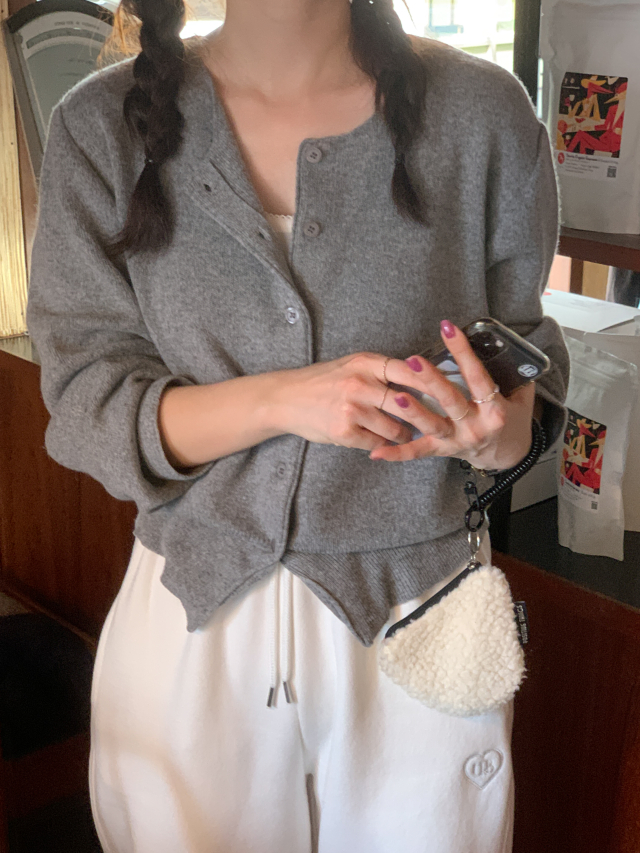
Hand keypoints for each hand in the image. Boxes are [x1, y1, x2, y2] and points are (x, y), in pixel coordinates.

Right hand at [267, 352, 452, 451]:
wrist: (286, 398)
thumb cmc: (323, 382)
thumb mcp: (352, 366)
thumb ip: (382, 371)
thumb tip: (421, 378)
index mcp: (366, 363)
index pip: (409, 371)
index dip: (433, 383)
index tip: (450, 393)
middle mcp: (360, 383)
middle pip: (409, 403)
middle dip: (428, 417)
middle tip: (441, 424)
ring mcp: (352, 408)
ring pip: (396, 428)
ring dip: (405, 435)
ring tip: (406, 435)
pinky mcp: (344, 431)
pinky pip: (377, 443)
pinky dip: (384, 445)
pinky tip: (383, 442)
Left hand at [369, 320, 535, 468]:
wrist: (508, 454)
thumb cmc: (512, 419)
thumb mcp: (521, 397)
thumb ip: (513, 373)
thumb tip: (500, 340)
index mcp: (495, 411)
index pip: (478, 377)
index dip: (463, 352)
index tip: (449, 329)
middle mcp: (475, 427)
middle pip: (451, 401)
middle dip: (432, 380)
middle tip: (414, 360)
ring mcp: (457, 441)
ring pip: (432, 426)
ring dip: (414, 411)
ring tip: (397, 395)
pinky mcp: (442, 451)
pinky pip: (417, 452)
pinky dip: (397, 453)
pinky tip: (377, 452)